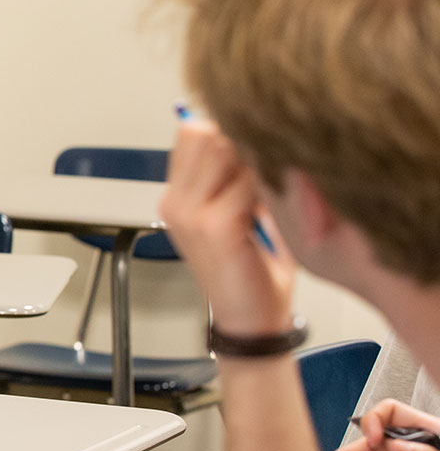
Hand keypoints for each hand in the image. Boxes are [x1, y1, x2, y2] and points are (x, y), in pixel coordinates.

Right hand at [160, 120, 295, 336]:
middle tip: (265, 170)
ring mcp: (190, 215)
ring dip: (255, 164)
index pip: (191, 131)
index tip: (253, 150)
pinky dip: (268, 191)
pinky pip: (246, 184)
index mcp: (177, 196)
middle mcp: (175, 202)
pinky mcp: (213, 228)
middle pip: (204, 134)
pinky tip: (275, 211)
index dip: (226, 131)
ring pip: (226, 152)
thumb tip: (253, 133)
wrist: (252, 319)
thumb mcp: (237, 213)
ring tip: (270, 193)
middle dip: (241, 142)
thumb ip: (236, 175)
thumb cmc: (252, 268)